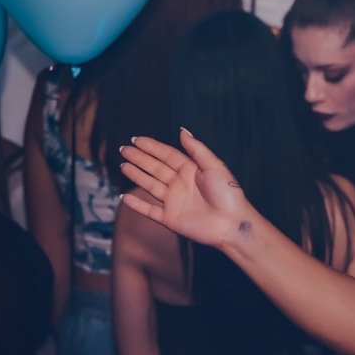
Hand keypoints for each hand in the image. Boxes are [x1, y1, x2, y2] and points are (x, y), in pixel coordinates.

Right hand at [119, 129, 255, 247]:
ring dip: (136, 175)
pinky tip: (124, 197)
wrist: (232, 224)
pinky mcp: (170, 218)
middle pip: (155, 168)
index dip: (151, 147)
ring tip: (123, 165)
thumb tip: (182, 130)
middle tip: (123, 149)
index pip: (166, 155)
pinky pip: (149, 210)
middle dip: (139, 158)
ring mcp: (174, 201)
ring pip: (150, 185)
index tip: (136, 139)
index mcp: (190, 170)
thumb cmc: (228, 194)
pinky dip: (137, 204)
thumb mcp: (214, 166)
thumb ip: (197, 149)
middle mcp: (180, 184)